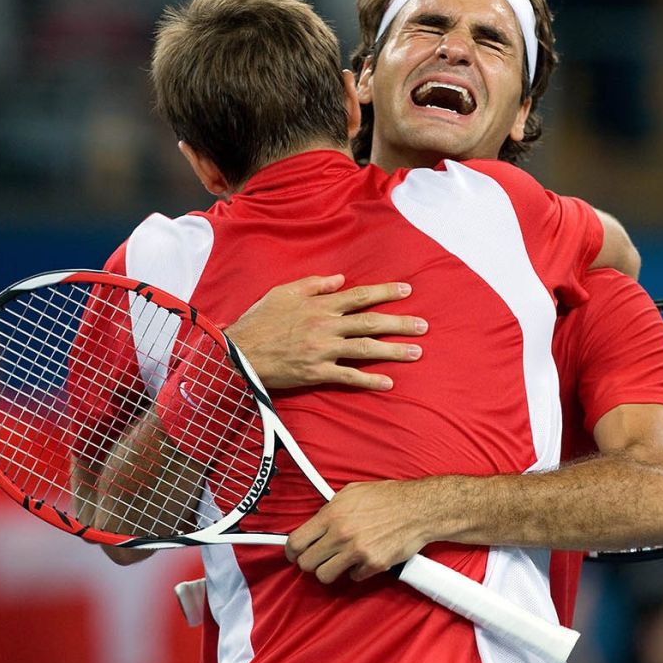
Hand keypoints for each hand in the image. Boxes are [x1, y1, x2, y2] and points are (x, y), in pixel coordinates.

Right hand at [225, 275, 426, 389]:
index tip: (407, 290)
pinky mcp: (317, 372)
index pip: (360, 295)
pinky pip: (349, 376)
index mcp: (320, 305)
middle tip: (423, 326)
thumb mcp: (283, 292)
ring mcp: (323, 350)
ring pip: (366, 348)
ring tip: (416, 352)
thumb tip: (340, 279)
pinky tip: (388, 382)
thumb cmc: (259, 321)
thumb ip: (314, 284)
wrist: (238, 352)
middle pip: (371, 322)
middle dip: (400, 323)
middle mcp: (326, 325)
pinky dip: (369, 380)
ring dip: (394, 351)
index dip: (385, 292)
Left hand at [285, 480, 432, 582]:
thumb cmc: (389, 497)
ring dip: (331, 570)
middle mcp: (342, 534)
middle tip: (319, 558)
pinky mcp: (373, 565)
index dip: (291, 552)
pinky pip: (353, 577)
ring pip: (325, 576)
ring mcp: (357, 552)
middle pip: (307, 564)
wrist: (419, 508)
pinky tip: (364, 558)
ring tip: (340, 561)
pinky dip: (357, 571)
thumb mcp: (352, 492)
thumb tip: (316, 523)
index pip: (296, 542)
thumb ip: (330, 509)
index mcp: (332, 515)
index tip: (294, 555)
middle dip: (311, 562)